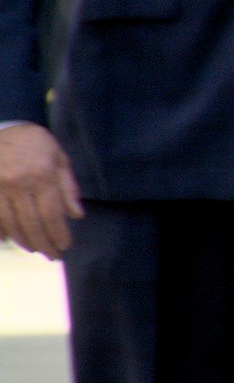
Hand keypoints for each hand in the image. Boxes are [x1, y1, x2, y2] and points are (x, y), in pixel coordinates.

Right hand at [0, 123, 80, 258]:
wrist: (3, 126)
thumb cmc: (36, 143)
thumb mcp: (59, 158)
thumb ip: (68, 187)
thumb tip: (77, 215)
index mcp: (41, 175)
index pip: (52, 214)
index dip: (58, 234)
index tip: (65, 246)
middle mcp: (18, 183)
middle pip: (31, 223)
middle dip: (43, 244)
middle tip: (52, 256)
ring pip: (10, 223)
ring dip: (23, 240)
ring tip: (34, 249)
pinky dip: (1, 231)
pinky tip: (9, 239)